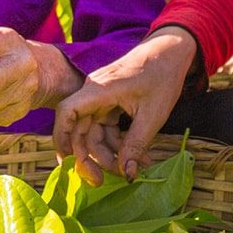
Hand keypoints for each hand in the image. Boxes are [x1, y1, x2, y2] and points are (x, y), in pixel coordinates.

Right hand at [50, 26, 195, 185]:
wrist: (171, 51)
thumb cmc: (162, 76)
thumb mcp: (152, 115)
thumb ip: (136, 145)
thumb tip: (127, 175)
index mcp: (98, 90)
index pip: (67, 113)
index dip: (61, 139)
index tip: (67, 163)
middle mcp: (93, 93)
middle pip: (80, 130)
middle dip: (90, 158)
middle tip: (101, 182)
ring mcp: (100, 98)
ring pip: (94, 133)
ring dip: (109, 153)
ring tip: (134, 168)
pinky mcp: (109, 102)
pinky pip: (106, 128)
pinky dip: (118, 143)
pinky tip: (137, 157)